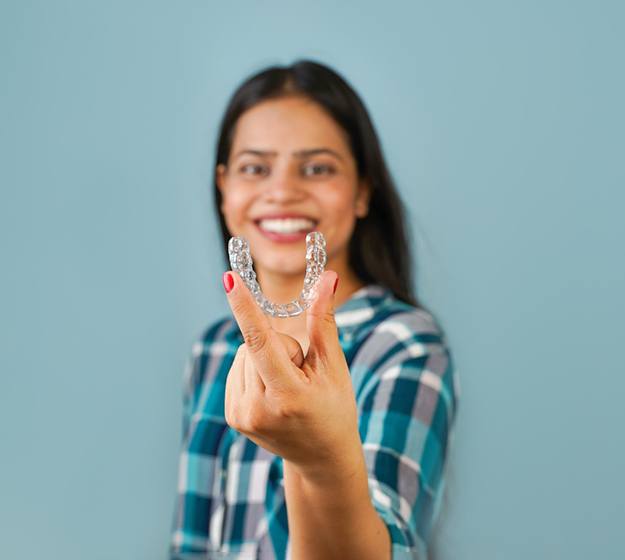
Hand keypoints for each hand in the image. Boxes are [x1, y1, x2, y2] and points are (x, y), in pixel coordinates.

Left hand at [222, 270, 361, 481]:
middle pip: (255, 343)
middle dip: (279, 345)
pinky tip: (272, 390)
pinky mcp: (232, 416)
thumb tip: (327, 278)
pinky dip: (254, 368)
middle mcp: (258, 409)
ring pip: (242, 354)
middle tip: (300, 373)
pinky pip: (237, 368)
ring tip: (287, 385)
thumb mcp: (334, 366)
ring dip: (264, 357)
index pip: (261, 342)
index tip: (228, 279)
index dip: (245, 307)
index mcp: (288, 396)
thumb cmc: (335, 407)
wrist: (322, 457)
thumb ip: (323, 321)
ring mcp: (241, 416)